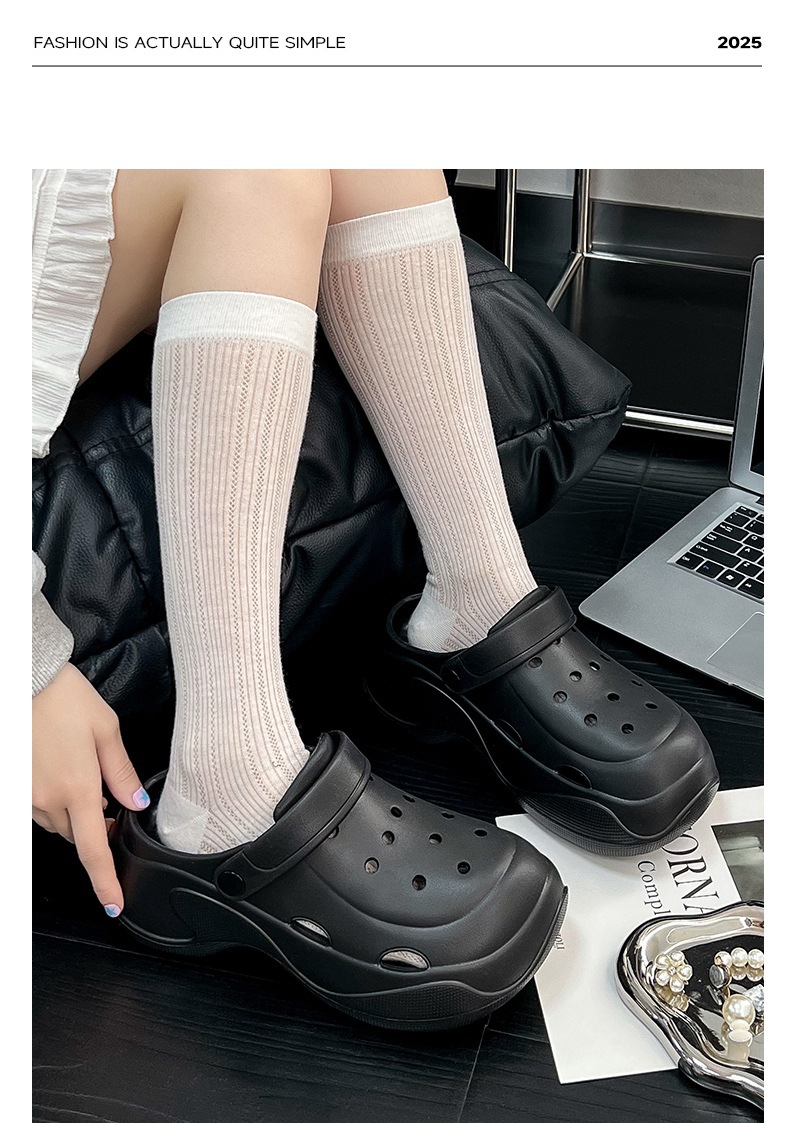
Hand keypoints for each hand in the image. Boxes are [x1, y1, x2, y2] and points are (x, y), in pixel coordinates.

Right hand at [32, 663, 148, 915]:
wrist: (25, 678)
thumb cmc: (66, 699)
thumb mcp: (107, 730)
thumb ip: (123, 773)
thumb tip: (138, 805)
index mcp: (79, 788)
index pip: (94, 850)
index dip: (106, 881)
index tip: (114, 903)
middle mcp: (49, 799)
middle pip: (77, 835)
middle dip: (95, 827)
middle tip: (111, 804)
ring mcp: (26, 795)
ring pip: (57, 822)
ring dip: (73, 812)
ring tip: (83, 775)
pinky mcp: (13, 788)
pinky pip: (39, 807)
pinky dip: (54, 800)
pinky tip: (61, 771)